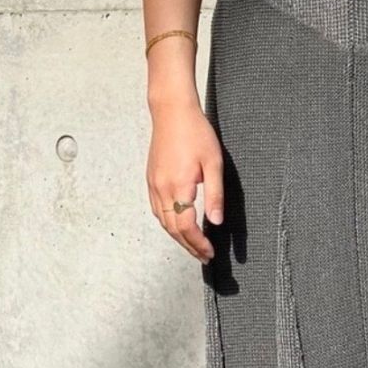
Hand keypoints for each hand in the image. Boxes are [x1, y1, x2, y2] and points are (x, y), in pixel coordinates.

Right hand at [146, 98, 223, 263]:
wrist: (172, 111)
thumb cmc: (195, 132)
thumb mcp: (213, 163)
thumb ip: (215, 195)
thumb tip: (216, 222)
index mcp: (178, 187)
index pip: (186, 227)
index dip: (198, 244)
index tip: (210, 253)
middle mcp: (161, 189)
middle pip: (172, 229)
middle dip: (188, 246)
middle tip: (203, 256)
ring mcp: (154, 185)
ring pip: (163, 221)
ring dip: (178, 237)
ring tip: (193, 246)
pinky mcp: (151, 179)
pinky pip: (157, 210)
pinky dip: (168, 223)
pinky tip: (178, 225)